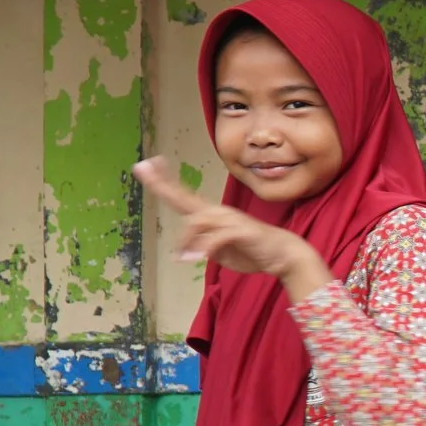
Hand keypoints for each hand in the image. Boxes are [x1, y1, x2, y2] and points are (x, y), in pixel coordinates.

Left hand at [133, 158, 326, 289]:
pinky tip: (197, 258)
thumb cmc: (252, 250)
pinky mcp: (241, 230)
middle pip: (184, 197)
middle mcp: (218, 213)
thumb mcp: (221, 252)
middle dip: (162, 184)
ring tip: (183, 259)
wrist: (282, 254)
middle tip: (142, 167)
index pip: (183, 196)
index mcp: (211, 216)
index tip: (148, 166)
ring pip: (197, 222)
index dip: (165, 182)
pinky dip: (204, 247)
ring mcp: (230, 220)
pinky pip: (216, 236)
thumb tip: (191, 250)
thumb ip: (204, 248)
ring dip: (186, 241)